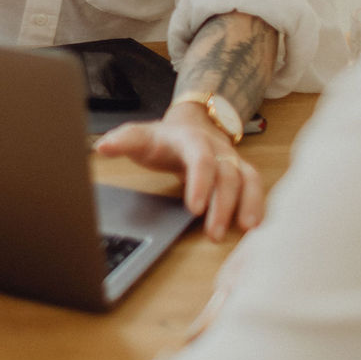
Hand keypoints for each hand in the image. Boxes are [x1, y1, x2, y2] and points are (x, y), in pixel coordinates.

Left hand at [95, 104, 263, 240]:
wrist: (189, 125)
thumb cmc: (162, 139)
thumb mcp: (140, 136)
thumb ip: (122, 141)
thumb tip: (101, 147)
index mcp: (190, 140)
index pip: (200, 159)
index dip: (200, 183)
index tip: (194, 208)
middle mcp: (216, 149)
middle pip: (227, 174)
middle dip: (223, 205)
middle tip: (214, 234)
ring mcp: (232, 159)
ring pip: (248, 180)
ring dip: (247, 205)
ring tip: (245, 231)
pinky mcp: (241, 172)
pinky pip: (255, 187)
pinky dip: (258, 205)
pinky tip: (255, 228)